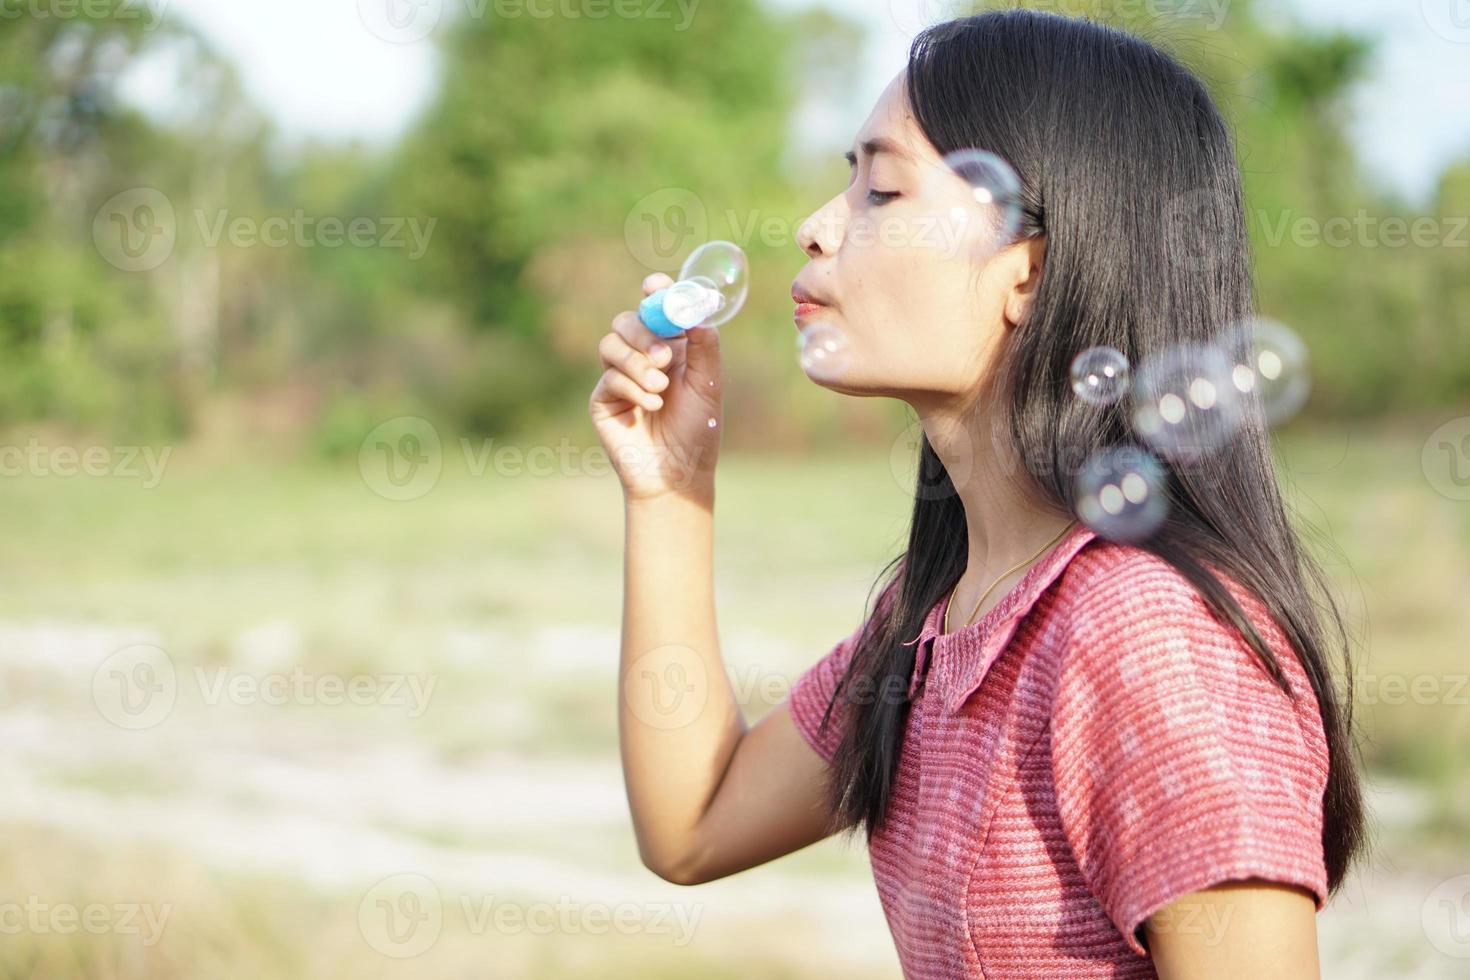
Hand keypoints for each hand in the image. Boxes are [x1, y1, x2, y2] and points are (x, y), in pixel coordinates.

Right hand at [589, 273, 722, 503]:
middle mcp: (643, 356)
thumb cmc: (698, 430)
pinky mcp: (604, 399)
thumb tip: (696, 311)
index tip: (654, 287)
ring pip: (611, 344)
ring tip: (660, 389)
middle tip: (665, 357)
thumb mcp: (708, 384)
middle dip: (645, 334)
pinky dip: (633, 389)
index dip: (655, 292)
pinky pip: (609, 378)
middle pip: (628, 321)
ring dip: (637, 363)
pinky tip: (652, 407)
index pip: (656, 308)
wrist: (678, 473)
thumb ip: (704, 346)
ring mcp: (619, 376)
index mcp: (671, 346)